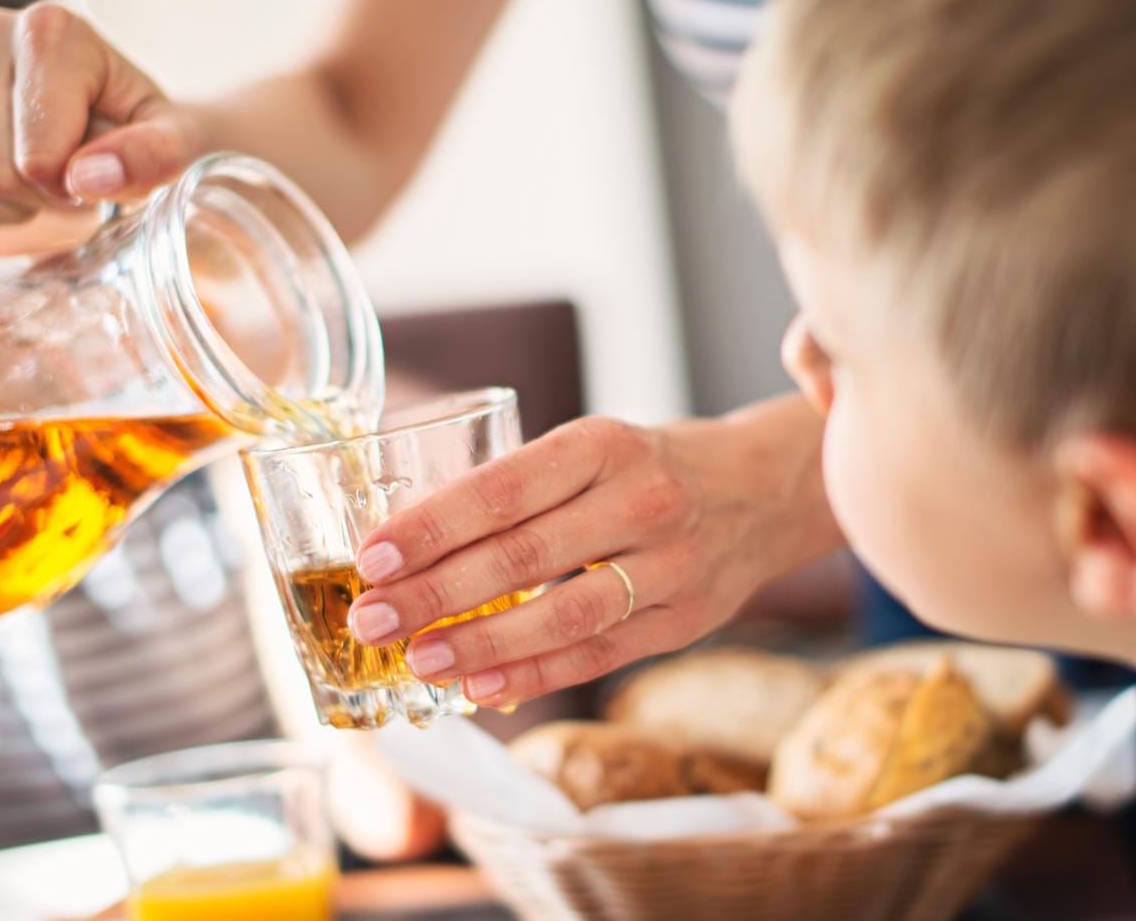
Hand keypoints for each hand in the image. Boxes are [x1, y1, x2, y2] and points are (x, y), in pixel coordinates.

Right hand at [0, 2, 206, 235]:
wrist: (120, 115)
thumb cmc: (150, 129)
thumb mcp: (179, 141)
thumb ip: (154, 155)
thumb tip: (83, 177)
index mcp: (50, 32)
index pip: (39, 158)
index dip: (74, 187)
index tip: (99, 167)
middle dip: (40, 201)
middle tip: (72, 181)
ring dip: (4, 212)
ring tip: (41, 184)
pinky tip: (3, 200)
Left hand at [345, 395, 842, 706]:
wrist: (763, 490)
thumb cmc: (647, 467)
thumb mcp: (592, 447)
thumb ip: (520, 488)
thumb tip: (409, 545)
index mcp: (604, 445)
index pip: (504, 488)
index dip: (432, 525)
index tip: (371, 555)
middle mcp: (642, 501)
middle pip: (524, 555)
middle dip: (436, 592)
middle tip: (372, 618)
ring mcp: (671, 566)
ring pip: (563, 616)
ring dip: (481, 645)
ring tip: (419, 659)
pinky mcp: (685, 621)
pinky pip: (598, 656)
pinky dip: (535, 675)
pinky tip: (481, 689)